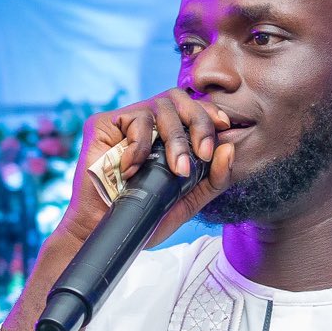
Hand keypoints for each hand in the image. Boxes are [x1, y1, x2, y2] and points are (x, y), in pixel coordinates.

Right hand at [54, 90, 237, 248]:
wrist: (105, 231)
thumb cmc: (145, 217)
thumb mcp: (188, 202)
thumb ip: (213, 179)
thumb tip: (229, 148)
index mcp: (168, 134)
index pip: (192, 109)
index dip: (209, 111)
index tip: (223, 126)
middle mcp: (148, 124)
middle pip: (178, 99)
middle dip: (198, 123)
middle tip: (203, 154)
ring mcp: (125, 122)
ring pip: (159, 106)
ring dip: (174, 139)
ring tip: (176, 170)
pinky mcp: (102, 125)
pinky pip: (132, 120)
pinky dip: (140, 145)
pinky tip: (134, 170)